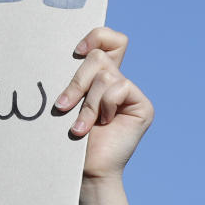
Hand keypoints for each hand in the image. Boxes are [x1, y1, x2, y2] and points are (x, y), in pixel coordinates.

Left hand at [54, 27, 153, 179]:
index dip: (96, 36)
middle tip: (63, 105)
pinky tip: (99, 126)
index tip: (76, 51)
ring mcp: (131, 92)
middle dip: (77, 82)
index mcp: (99, 74)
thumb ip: (71, 76)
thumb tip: (65, 51)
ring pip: (105, 75)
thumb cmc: (65, 135)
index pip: (108, 39)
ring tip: (78, 126)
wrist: (84, 168)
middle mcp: (117, 80)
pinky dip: (102, 107)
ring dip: (86, 103)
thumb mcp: (65, 99)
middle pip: (100, 56)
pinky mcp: (142, 105)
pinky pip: (118, 88)